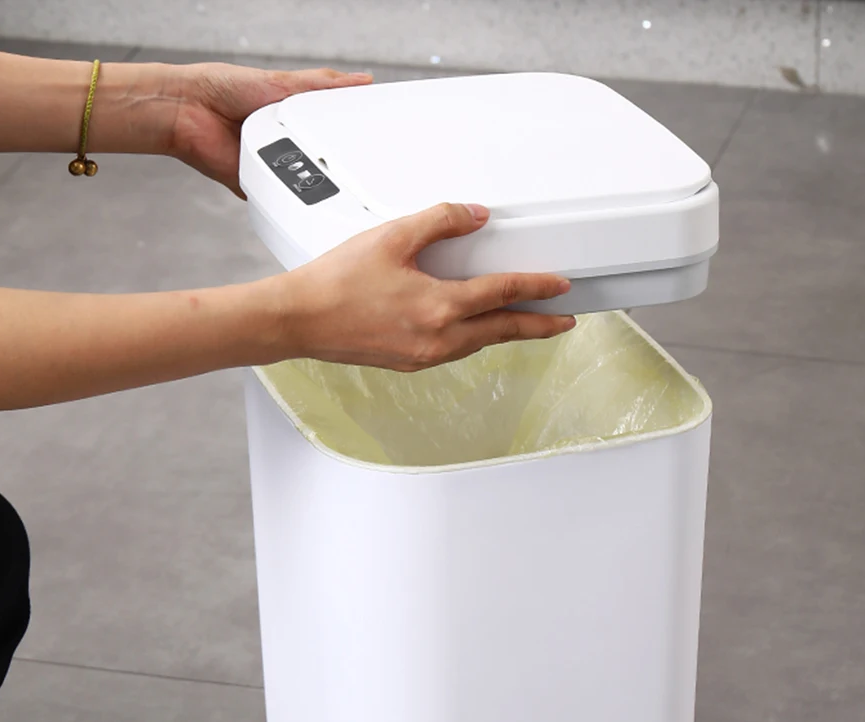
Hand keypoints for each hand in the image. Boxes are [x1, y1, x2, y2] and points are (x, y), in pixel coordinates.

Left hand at [168, 62, 371, 195]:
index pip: (331, 131)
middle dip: (338, 165)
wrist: (187, 111)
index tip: (377, 142)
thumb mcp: (282, 82)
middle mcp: (285, 144)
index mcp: (293, 118)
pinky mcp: (260, 185)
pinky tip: (304, 192)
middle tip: (362, 167)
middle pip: (322, 160)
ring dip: (316, 180)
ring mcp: (273, 166)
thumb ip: (321, 85)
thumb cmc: (224, 88)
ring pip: (306, 181)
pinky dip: (290, 196)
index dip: (351, 139)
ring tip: (330, 175)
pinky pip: (281, 196)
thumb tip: (361, 80)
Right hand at [273, 203, 575, 370]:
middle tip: (564, 322)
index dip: (536, 287)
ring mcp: (424, 356)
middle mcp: (438, 339)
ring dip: (508, 334)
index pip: (502, 294)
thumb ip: (439, 221)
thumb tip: (475, 215)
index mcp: (439, 308)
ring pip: (480, 344)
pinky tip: (476, 332)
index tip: (560, 286)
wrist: (300, 321)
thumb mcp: (392, 237)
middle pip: (503, 331)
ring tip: (527, 326)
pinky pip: (456, 351)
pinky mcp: (410, 362)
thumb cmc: (336, 282)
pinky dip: (476, 340)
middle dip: (538, 326)